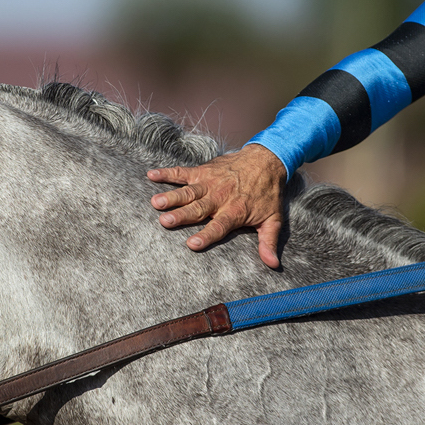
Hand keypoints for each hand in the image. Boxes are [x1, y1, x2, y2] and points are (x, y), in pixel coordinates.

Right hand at [148, 144, 286, 267]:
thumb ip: (269, 242)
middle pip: (199, 208)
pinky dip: (167, 173)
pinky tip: (151, 175)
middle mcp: (220, 197)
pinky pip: (183, 172)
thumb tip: (272, 264)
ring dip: (172, 196)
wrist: (267, 160)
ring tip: (155, 202)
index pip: (219, 226)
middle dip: (182, 215)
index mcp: (235, 211)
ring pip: (188, 191)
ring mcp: (210, 182)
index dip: (206, 235)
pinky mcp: (203, 170)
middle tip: (165, 221)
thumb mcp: (273, 219)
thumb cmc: (267, 193)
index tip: (191, 244)